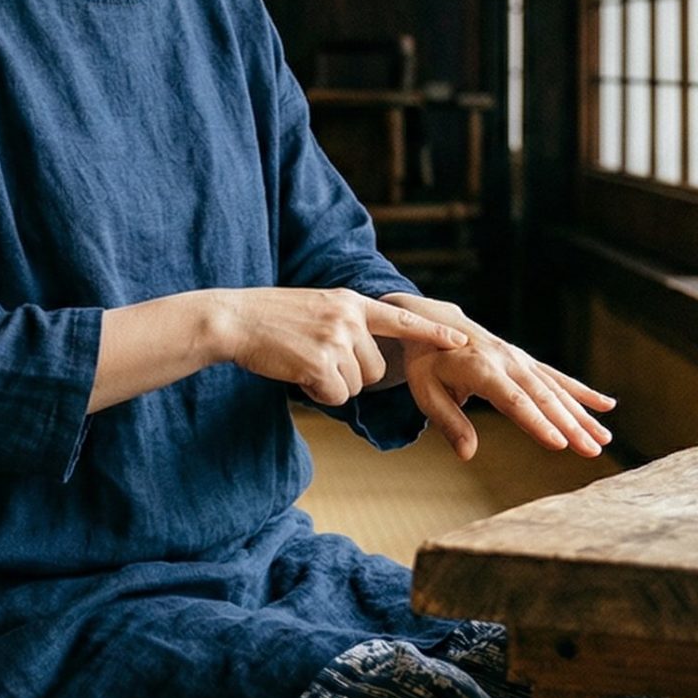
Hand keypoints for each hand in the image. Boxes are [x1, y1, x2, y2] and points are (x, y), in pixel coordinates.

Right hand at [210, 287, 466, 405]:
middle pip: (376, 368)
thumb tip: (369, 353)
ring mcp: (335, 339)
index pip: (401, 317)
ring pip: (357, 385)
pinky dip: (320, 395)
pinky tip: (298, 375)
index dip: (432, 332)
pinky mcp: (321, 362)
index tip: (461, 341)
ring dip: (333, 385)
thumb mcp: (317, 307)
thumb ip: (346, 322)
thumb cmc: (272, 319)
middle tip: (316, 360)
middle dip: (352, 375)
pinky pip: (337, 396)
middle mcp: (349, 318)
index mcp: (350, 302)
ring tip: (303, 362)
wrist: (235, 319)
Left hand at [382, 292, 617, 459]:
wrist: (432, 322)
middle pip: (543, 397)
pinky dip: (583, 391)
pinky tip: (606, 405)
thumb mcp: (426, 392)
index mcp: (480, 368)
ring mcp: (520, 359)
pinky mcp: (527, 361)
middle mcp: (506, 361)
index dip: (537, 423)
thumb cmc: (426, 363)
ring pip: (557, 389)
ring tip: (604, 438)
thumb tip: (467, 455)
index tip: (559, 443)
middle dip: (571, 424)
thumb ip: (449, 422)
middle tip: (593, 450)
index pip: (514, 401)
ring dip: (582, 414)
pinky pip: (558, 377)